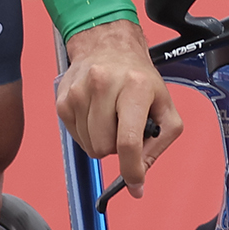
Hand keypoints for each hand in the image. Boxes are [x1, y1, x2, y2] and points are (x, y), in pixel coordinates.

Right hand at [55, 19, 181, 197]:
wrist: (108, 45)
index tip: (135, 184)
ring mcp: (80, 91)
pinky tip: (96, 112)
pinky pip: (75, 137)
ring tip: (110, 116)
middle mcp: (104, 85)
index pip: (128, 142)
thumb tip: (138, 183)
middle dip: (117, 147)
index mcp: (135, 87)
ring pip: (88, 146)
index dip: (132, 170)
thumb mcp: (165, 106)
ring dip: (101, 140)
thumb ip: (159, 144)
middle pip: (105, 147)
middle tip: (124, 126)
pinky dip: (87, 132)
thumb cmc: (139, 77)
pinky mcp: (63, 98)